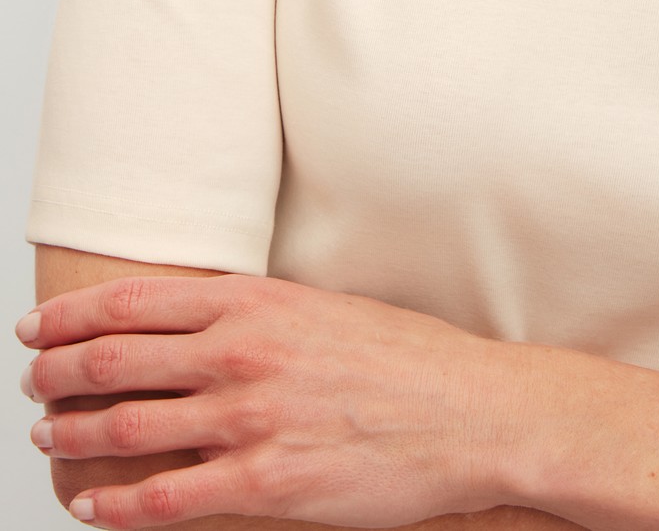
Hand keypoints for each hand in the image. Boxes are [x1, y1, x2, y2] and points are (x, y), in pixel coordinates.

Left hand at [16, 274, 518, 528]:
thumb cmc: (402, 356)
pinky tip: (91, 505)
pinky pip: (165, 500)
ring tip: (45, 435)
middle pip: (113, 360)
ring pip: (125, 429)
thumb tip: (196, 322)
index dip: (70, 316)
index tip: (36, 326)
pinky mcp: (266, 483)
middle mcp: (241, 353)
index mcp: (254, 302)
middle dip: (55, 372)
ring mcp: (250, 419)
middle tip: (31, 381)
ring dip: (70, 434)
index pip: (132, 301)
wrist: (467, 409)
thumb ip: (253, 313)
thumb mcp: (320, 307)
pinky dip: (114, 505)